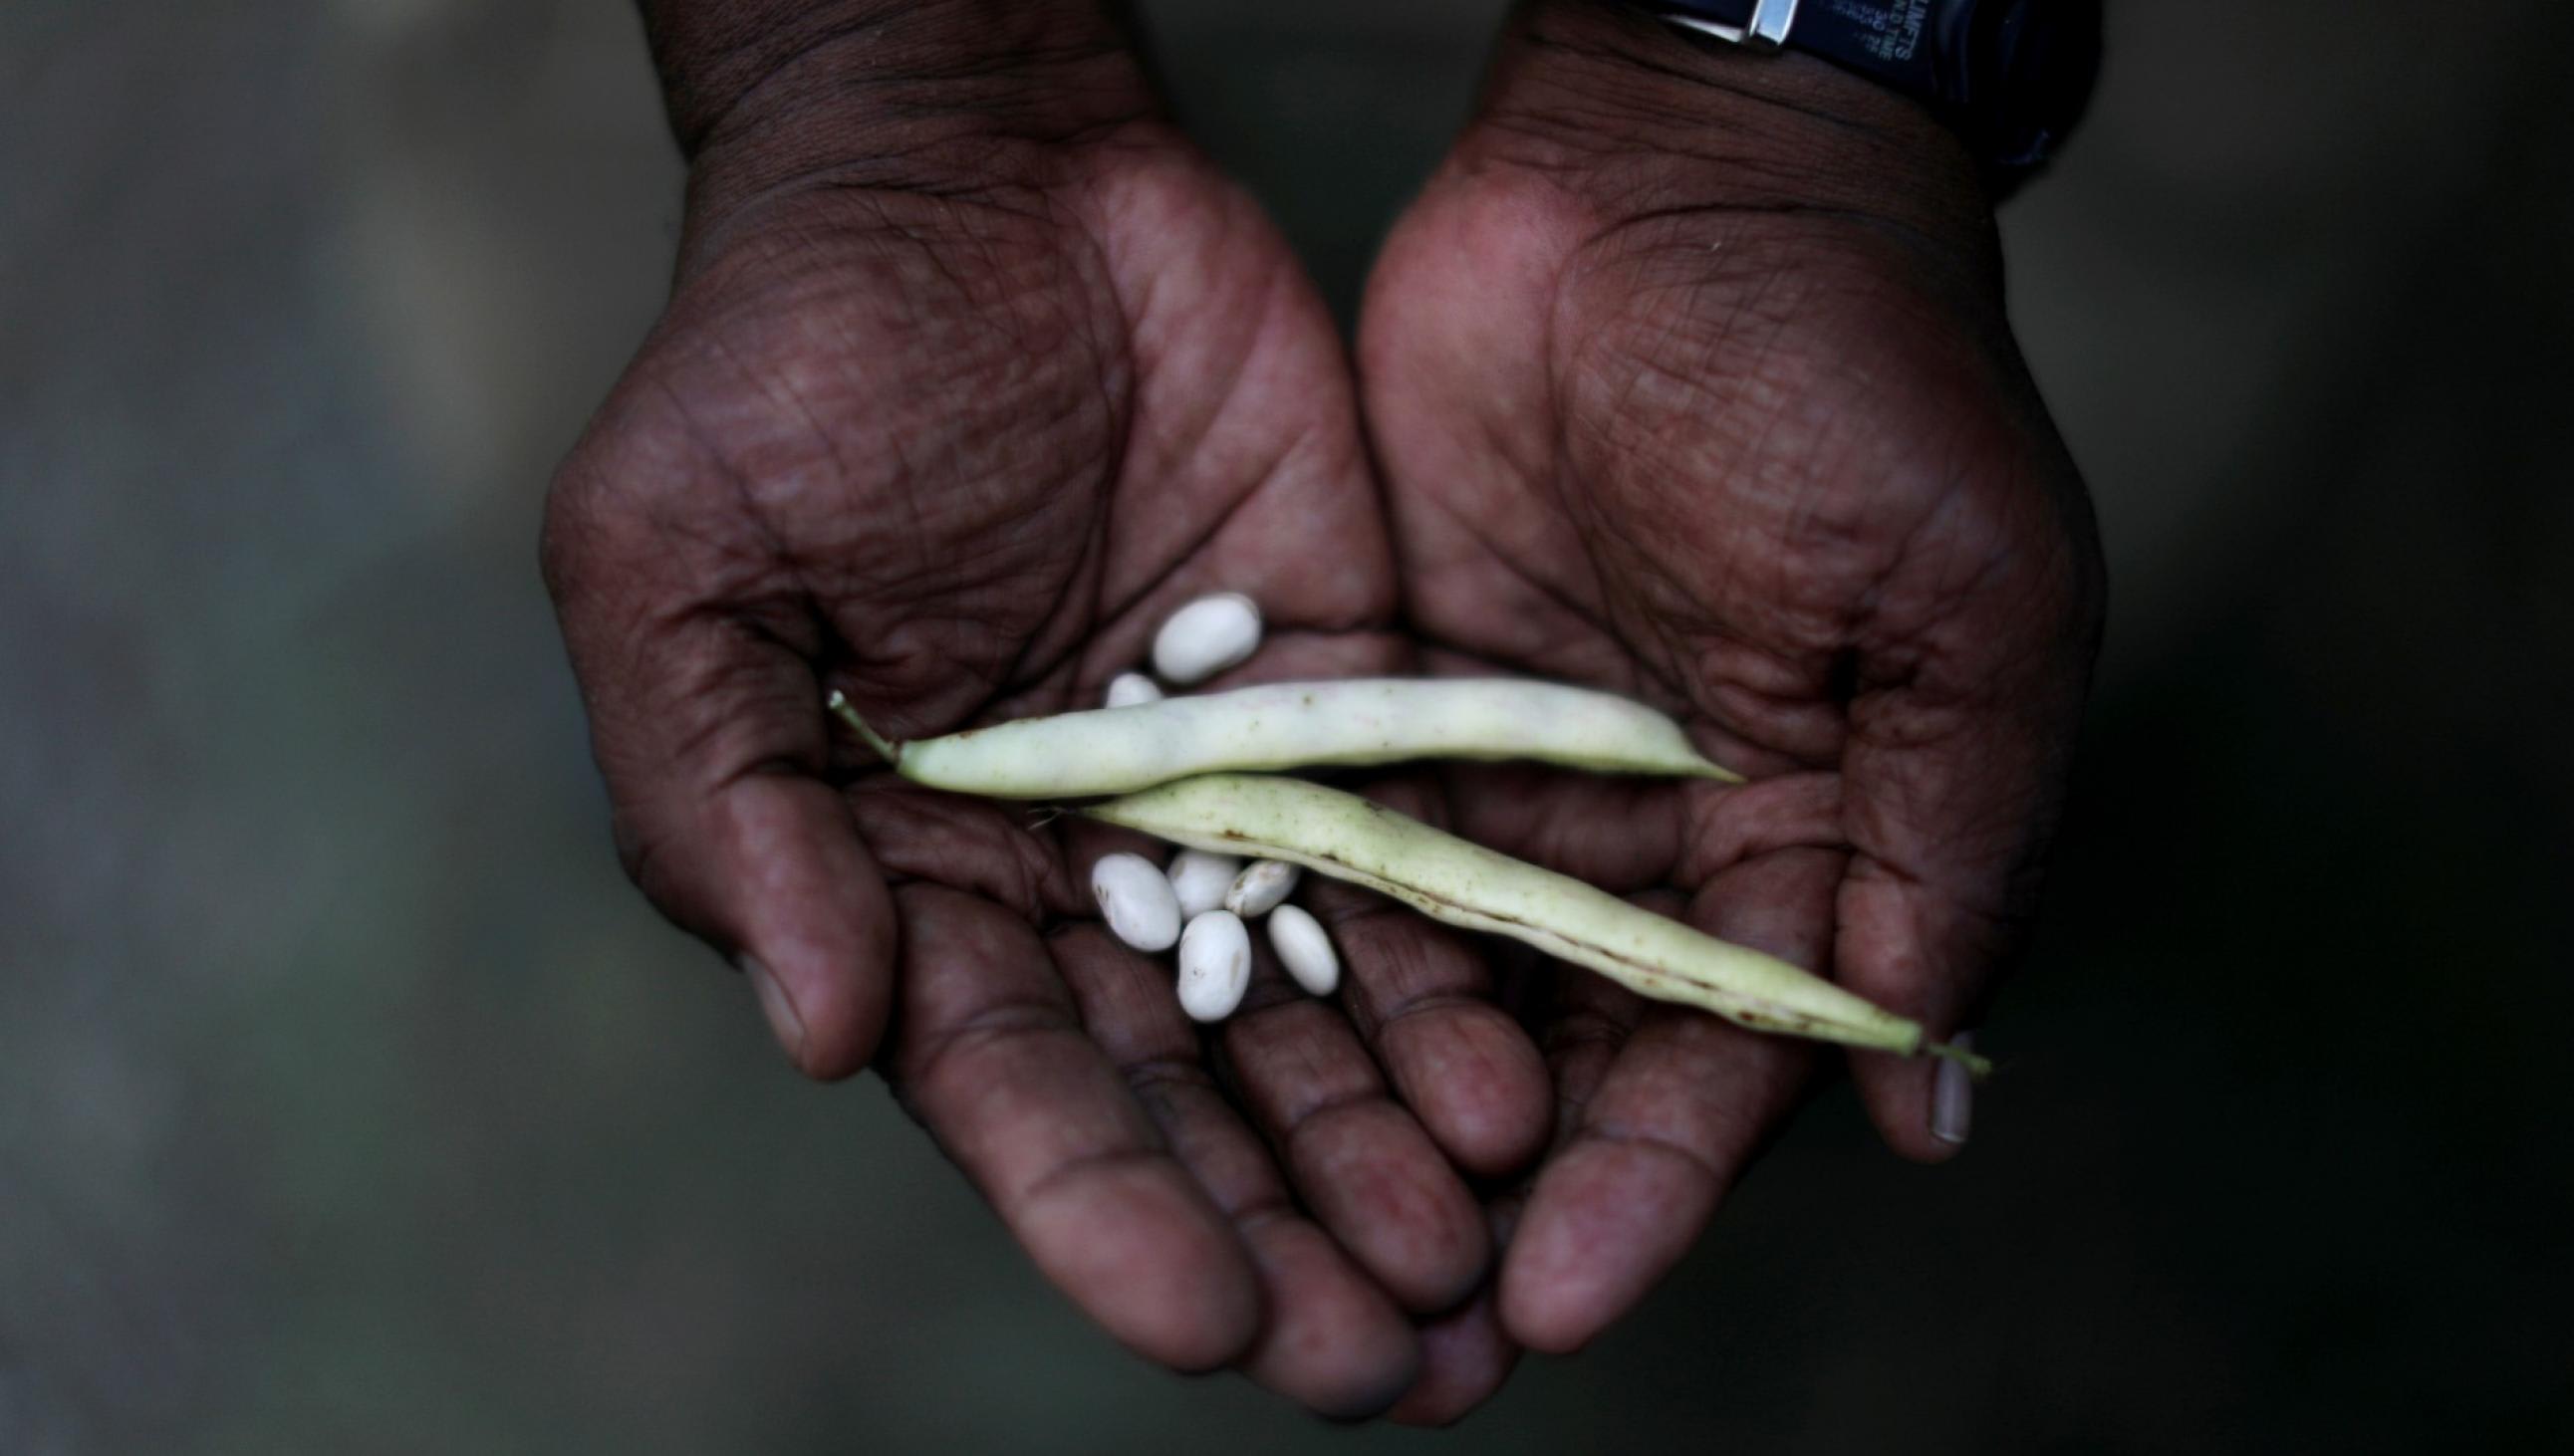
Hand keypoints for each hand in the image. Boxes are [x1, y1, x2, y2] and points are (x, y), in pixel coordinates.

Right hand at [544, 6, 1546, 1416]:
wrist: (970, 174)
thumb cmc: (778, 366)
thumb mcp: (674, 575)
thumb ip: (724, 810)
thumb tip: (830, 1037)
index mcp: (907, 874)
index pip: (1012, 1087)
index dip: (1103, 1213)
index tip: (1204, 1323)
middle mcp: (1073, 867)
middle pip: (1192, 1094)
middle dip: (1284, 1234)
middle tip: (1385, 1367)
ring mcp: (1220, 789)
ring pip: (1320, 1009)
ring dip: (1396, 1150)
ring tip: (1481, 1276)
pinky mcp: (1343, 696)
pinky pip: (1418, 852)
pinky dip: (1468, 969)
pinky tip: (1529, 1080)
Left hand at [1358, 1, 2105, 1351]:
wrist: (1674, 170)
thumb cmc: (1862, 373)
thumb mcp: (1958, 615)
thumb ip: (1942, 858)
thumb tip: (1921, 1115)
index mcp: (1812, 843)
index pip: (1720, 1060)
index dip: (1648, 1185)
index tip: (1561, 1293)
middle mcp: (1652, 839)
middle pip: (1561, 1060)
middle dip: (1487, 1202)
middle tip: (1392, 1344)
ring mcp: (1506, 771)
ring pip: (1429, 984)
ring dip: (1366, 1120)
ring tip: (1282, 1251)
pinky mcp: (1381, 692)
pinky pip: (1325, 846)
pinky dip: (1280, 952)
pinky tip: (1208, 1055)